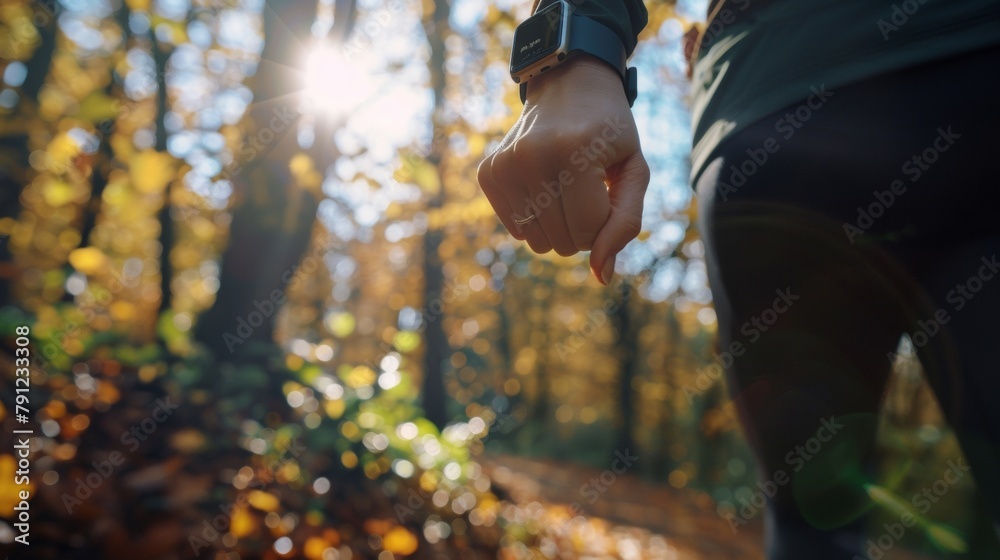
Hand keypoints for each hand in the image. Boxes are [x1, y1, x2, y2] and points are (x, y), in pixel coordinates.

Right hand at [477, 57, 649, 284]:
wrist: (569, 83)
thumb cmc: (609, 131)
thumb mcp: (634, 170)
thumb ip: (625, 223)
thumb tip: (602, 277)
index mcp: (574, 153)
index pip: (590, 233)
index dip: (605, 224)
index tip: (606, 192)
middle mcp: (532, 158)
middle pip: (563, 242)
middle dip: (582, 227)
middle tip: (587, 189)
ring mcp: (505, 165)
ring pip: (537, 243)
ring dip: (558, 226)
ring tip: (565, 187)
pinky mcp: (488, 172)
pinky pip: (515, 229)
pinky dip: (534, 218)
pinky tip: (542, 185)